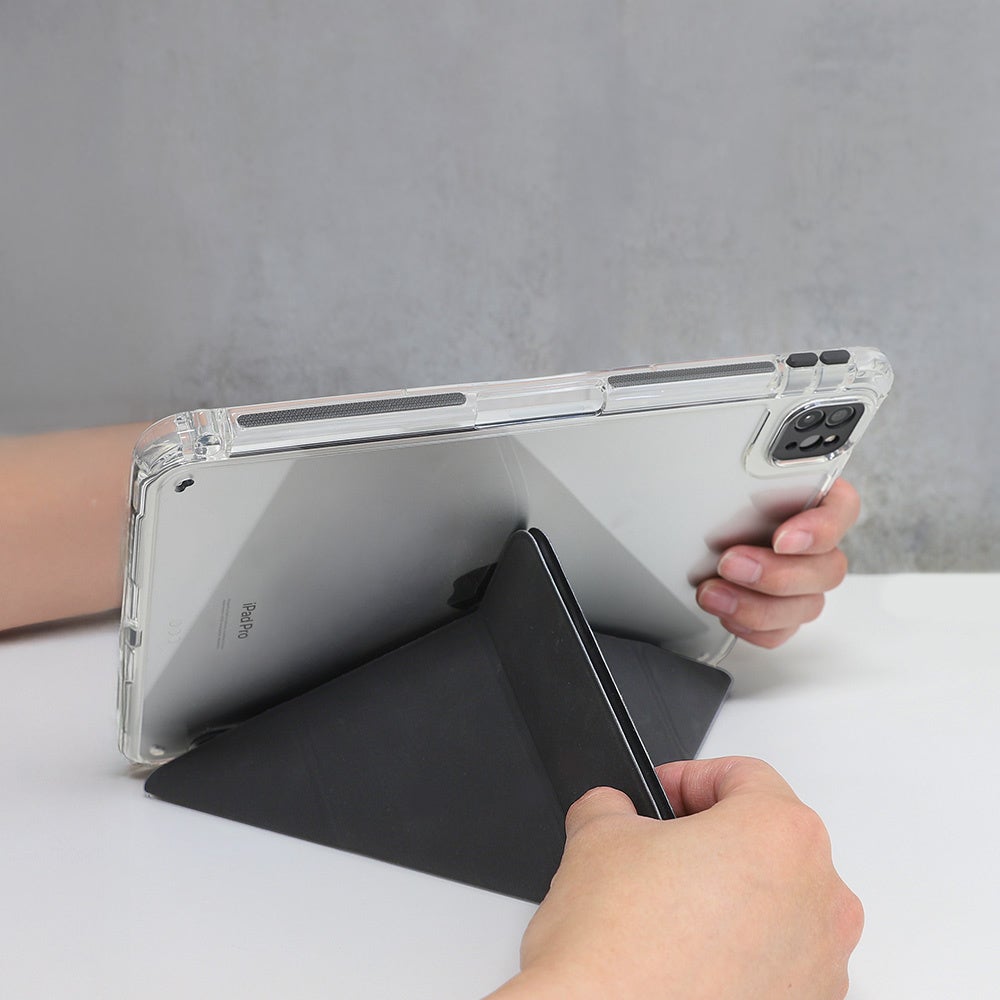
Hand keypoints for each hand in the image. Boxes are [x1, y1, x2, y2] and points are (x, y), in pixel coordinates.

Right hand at [488, 758, 862, 999]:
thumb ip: (614, 804)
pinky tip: (685, 958)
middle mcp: (820, 898)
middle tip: (657, 850)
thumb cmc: (615, 955)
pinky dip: (739, 951)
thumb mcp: (596, 836)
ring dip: (728, 896)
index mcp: (781, 835)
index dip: (686, 779)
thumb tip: (614, 811)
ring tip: (666, 911)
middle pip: (769, 838)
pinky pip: (778, 960)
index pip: (742, 775)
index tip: (659, 797)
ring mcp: (821, 965)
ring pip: (777, 901)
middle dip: (711, 837)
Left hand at [696, 478, 860, 647]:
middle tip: (730, 563)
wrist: (693, 538)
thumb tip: (717, 473)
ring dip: (757, 606)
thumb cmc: (714, 504)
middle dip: (776, 573)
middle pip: (827, 568)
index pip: (841, 509)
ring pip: (807, 605)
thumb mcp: (721, 481)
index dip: (820, 528)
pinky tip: (725, 613)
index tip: (782, 539)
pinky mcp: (783, 614)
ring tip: (713, 593)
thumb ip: (737, 480)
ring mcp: (803, 584)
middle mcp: (815, 545)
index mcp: (812, 501)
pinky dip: (752, 627)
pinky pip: (781, 632)